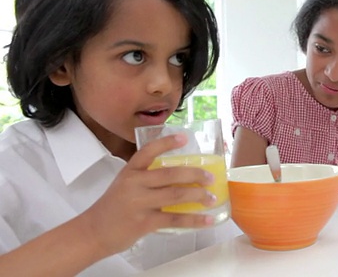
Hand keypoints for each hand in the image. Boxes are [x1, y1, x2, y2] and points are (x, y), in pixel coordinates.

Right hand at [76, 134, 215, 256]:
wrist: (93, 232)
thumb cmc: (114, 207)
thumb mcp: (125, 185)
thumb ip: (147, 179)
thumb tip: (182, 178)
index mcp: (130, 171)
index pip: (149, 151)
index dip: (167, 142)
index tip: (184, 137)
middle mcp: (134, 183)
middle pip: (171, 174)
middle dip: (195, 174)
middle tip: (210, 177)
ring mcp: (139, 202)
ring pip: (176, 195)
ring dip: (198, 196)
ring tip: (212, 197)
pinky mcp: (144, 222)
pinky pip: (175, 219)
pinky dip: (194, 220)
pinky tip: (208, 219)